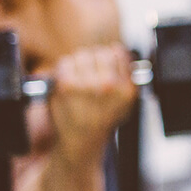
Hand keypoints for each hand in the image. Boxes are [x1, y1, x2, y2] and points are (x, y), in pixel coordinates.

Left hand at [47, 44, 137, 161]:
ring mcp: (87, 84)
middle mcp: (108, 85)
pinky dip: (65, 69)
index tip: (105, 64)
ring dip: (79, 64)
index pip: (118, 52)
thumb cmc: (101, 119)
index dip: (110, 57)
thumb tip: (118, 51)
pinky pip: (67, 62)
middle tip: (90, 73)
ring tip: (79, 79)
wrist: (81, 140)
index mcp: (126, 88)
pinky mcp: (67, 84)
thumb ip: (126, 76)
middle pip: (99, 52)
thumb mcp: (125, 102)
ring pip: (82, 55)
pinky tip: (69, 82)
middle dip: (94, 59)